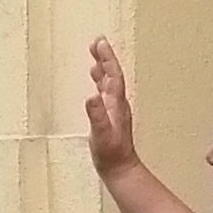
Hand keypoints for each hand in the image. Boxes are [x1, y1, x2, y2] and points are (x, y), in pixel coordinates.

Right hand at [84, 35, 140, 178]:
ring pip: (109, 83)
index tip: (100, 43)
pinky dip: (100, 84)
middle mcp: (117, 104)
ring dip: (102, 69)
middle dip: (104, 58)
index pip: (113, 75)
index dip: (107, 58)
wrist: (120, 169)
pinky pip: (105, 94)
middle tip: (96, 42)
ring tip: (95, 57)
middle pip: (112, 75)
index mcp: (115, 104)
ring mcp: (114, 111)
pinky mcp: (110, 118)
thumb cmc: (111, 154)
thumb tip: (91, 96)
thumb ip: (96, 116)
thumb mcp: (101, 134)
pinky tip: (95, 86)